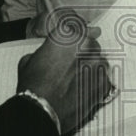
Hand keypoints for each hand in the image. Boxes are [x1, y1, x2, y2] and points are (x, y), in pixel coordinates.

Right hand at [16, 11, 112, 135]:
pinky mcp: (104, 82)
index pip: (76, 24)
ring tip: (76, 79)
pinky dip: (95, 82)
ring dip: (90, 66)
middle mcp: (86, 45)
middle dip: (82, 51)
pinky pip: (103, 77)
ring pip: (98, 60)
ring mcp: (98, 64)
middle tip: (71, 64)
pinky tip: (83, 89)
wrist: (41, 111)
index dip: (74, 30)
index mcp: (67, 35)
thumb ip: (45, 50)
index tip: (75, 33)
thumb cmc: (34, 86)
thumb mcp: (30, 59)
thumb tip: (50, 52)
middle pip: (89, 43)